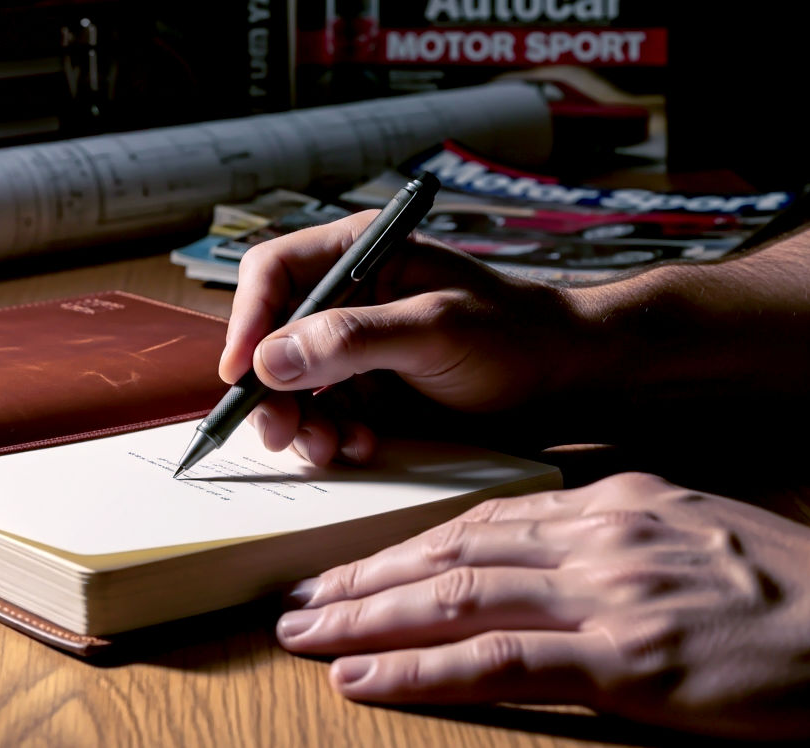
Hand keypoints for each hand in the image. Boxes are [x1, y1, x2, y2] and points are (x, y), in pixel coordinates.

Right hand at [219, 210, 582, 464]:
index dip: (248, 320)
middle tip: (279, 433)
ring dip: (301, 421)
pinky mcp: (365, 387)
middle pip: (272, 336)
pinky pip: (322, 413)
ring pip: (292, 383)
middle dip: (272, 389)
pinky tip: (359, 448)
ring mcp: (354, 344)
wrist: (567, 383)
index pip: (274, 273)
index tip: (242, 373)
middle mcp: (347, 295)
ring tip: (329, 448)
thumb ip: (352, 340)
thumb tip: (270, 359)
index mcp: (358, 253)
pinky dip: (330, 435)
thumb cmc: (516, 335)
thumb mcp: (435, 330)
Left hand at [276, 473, 809, 739]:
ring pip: (455, 597)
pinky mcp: (626, 660)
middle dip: (363, 577)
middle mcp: (596, 537)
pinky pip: (498, 662)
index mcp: (609, 502)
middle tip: (298, 596)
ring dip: (366, 616)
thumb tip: (534, 551)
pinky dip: (419, 670)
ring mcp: (608, 595)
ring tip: (304, 632)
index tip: (349, 564)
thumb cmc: (787, 590)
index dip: (402, 546)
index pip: (477, 521)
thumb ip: (607, 536)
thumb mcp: (690, 533)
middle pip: (449, 553)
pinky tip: (363, 678)